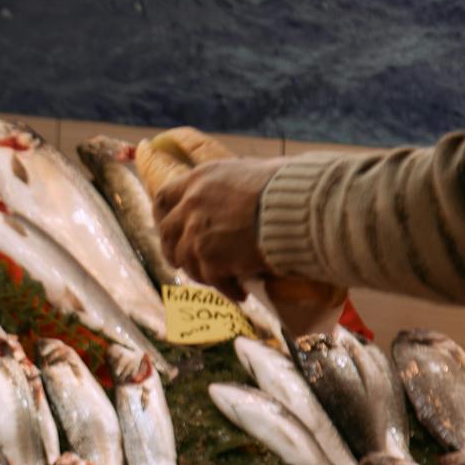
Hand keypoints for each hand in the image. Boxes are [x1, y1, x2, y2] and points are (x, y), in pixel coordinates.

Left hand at [153, 157, 287, 301]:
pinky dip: (227, 289)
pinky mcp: (212, 260)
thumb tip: (237, 196)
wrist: (302, 207)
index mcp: (200, 179)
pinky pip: (212, 281)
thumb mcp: (252, 171)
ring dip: (202, 274)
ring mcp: (198, 234)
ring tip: (220, 279)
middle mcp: (192, 205)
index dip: (162, 216)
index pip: (164, 198)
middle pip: (168, 235)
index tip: (166, 228)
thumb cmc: (289, 186)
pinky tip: (240, 293)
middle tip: (184, 263)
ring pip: (187, 262)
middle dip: (174, 251)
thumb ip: (232, 186)